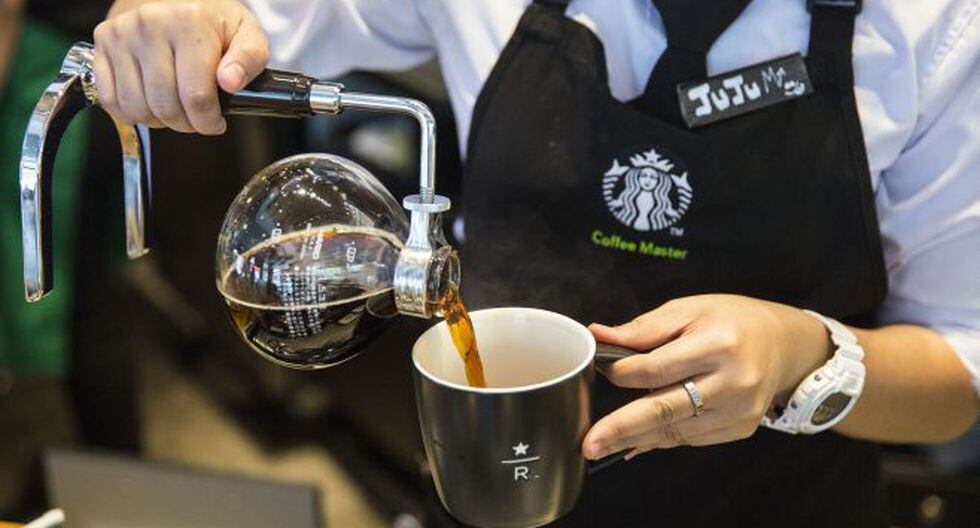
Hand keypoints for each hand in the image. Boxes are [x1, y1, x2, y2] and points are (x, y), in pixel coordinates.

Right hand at [94, 0, 269, 133]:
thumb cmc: (210, 20)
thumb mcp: (245, 33)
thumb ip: (249, 59)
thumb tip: (231, 82)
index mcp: (189, 24)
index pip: (196, 96)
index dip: (208, 121)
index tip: (215, 123)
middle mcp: (149, 26)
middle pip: (165, 106)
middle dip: (185, 124)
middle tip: (196, 118)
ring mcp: (121, 35)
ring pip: (136, 108)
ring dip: (159, 121)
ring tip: (175, 108)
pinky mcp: (101, 44)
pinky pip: (110, 99)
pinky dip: (131, 113)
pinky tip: (150, 103)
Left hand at [582, 294, 831, 459]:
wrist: (784, 344)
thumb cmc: (732, 320)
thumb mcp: (689, 309)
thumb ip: (644, 328)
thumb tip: (599, 335)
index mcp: (718, 344)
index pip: (655, 368)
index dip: (621, 373)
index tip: (600, 371)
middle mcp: (732, 382)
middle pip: (663, 409)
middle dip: (620, 427)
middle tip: (589, 442)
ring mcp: (738, 410)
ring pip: (675, 431)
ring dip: (635, 438)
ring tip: (602, 443)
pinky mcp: (740, 428)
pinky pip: (691, 439)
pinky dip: (662, 440)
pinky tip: (637, 441)